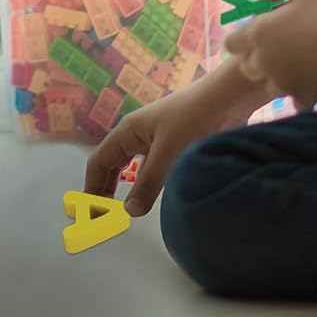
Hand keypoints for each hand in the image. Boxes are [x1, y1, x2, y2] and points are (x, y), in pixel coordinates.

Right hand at [84, 74, 253, 215]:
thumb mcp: (168, 153)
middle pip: (111, 164)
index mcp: (128, 131)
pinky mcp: (174, 145)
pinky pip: (151, 168)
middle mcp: (137, 134)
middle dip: (104, 188)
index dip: (92, 186)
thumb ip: (147, 183)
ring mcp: (155, 140)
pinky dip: (146, 183)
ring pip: (132, 167)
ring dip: (126, 187)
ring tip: (124, 211)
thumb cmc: (192, 121)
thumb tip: (128, 212)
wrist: (225, 100)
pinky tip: (153, 197)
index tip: (91, 213)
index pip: (99, 162)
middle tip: (103, 216)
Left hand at [221, 0, 316, 111]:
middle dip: (258, 61)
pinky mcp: (304, 98)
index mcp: (259, 34)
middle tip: (278, 50)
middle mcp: (265, 62)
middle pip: (248, 69)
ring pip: (271, 86)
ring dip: (280, 79)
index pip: (232, 44)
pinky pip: (298, 102)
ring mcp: (284, 83)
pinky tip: (316, 83)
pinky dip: (304, 96)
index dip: (240, 41)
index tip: (253, 37)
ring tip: (301, 64)